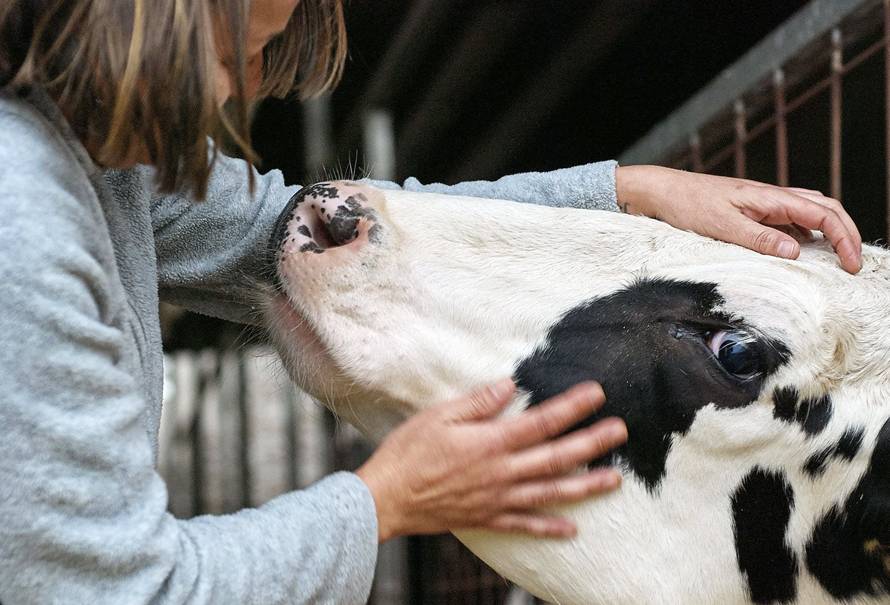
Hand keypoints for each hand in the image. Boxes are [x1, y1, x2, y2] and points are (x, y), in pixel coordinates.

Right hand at [355, 380, 625, 542]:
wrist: (386, 499)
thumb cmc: (408, 453)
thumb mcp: (438, 416)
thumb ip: (478, 403)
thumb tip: (510, 386)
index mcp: (491, 443)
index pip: (541, 421)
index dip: (571, 407)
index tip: (596, 394)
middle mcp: (502, 472)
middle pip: (556, 457)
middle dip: (592, 442)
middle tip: (620, 431)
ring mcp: (498, 498)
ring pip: (551, 492)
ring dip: (585, 486)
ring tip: (615, 479)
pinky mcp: (488, 518)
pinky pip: (526, 525)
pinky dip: (551, 527)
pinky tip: (573, 528)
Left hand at [615, 165, 862, 273]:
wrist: (663, 191)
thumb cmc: (689, 205)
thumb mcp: (723, 226)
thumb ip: (759, 239)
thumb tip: (796, 252)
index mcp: (770, 197)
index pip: (823, 214)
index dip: (844, 238)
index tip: (851, 264)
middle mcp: (772, 197)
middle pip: (825, 209)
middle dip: (846, 233)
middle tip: (853, 263)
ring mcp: (764, 203)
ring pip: (810, 212)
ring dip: (829, 231)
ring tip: (837, 258)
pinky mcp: (753, 211)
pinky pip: (789, 220)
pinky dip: (805, 234)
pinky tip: (802, 251)